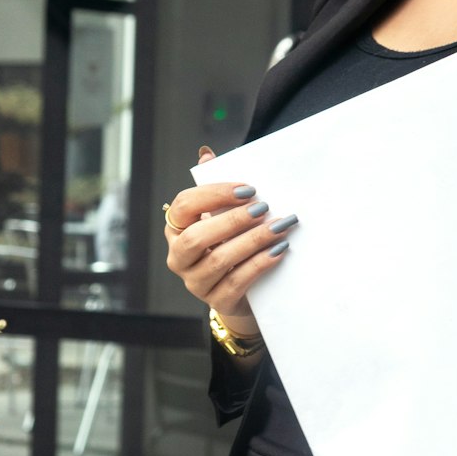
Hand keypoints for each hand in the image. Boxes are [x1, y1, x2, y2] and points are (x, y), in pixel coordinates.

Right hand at [164, 146, 295, 317]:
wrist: (244, 291)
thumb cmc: (231, 242)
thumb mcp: (223, 214)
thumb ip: (216, 188)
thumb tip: (206, 154)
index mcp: (177, 228)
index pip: (185, 206)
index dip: (215, 194)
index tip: (248, 189)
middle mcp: (179, 256)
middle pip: (197, 237)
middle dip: (233, 220)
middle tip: (264, 208)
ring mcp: (195, 282)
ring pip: (219, 260)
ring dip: (252, 241)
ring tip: (279, 227)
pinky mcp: (216, 301)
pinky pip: (237, 282)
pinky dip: (260, 264)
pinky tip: (279, 250)